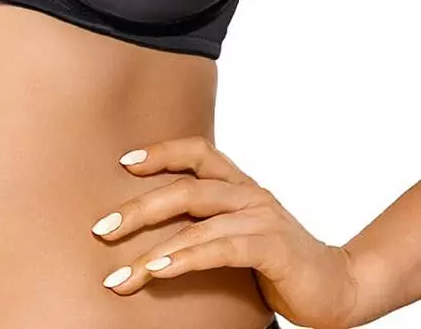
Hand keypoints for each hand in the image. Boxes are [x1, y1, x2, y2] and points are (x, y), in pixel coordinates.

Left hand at [90, 135, 359, 328]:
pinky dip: (185, 258)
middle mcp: (249, 193)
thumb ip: (208, 224)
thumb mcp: (239, 234)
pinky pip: (220, 248)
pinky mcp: (272, 247)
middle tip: (101, 229)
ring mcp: (261, 217)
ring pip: (196, 221)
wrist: (338, 288)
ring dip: (152, 249)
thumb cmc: (280, 264)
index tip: (123, 161)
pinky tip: (159, 270)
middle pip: (184, 188)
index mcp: (240, 185)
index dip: (161, 151)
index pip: (198, 151)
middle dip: (139, 208)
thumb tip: (153, 231)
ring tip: (120, 274)